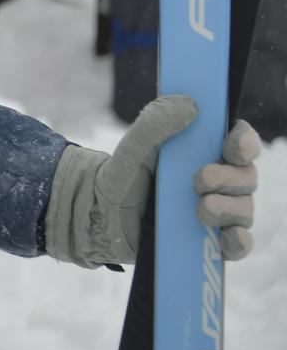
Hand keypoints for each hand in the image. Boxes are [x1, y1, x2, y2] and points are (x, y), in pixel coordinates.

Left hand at [44, 95, 259, 268]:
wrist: (103, 216)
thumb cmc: (123, 175)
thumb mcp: (133, 148)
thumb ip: (155, 123)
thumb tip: (189, 104)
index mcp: (205, 152)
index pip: (240, 143)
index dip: (244, 142)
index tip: (234, 146)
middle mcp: (219, 181)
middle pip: (246, 177)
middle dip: (229, 178)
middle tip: (200, 180)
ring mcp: (218, 212)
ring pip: (244, 209)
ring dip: (228, 208)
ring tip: (200, 208)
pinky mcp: (211, 241)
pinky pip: (239, 244)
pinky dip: (239, 241)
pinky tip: (228, 236)